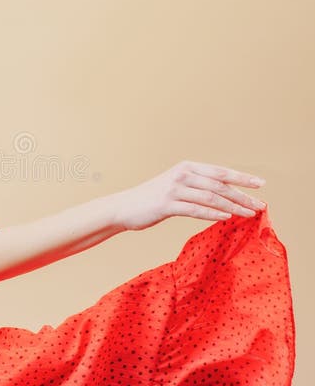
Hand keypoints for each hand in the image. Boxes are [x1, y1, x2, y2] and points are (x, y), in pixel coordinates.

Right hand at [112, 160, 266, 231]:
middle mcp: (182, 174)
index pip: (220, 172)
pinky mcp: (166, 204)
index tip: (260, 184)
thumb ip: (197, 186)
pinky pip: (195, 209)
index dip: (242, 178)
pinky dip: (213, 213)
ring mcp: (174, 188)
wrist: (124, 207)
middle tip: (260, 205)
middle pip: (219, 185)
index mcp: (187, 167)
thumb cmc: (152, 199)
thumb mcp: (176, 186)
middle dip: (242, 195)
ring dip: (233, 206)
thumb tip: (225, 196)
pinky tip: (226, 217)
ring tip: (248, 214)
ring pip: (211, 197)